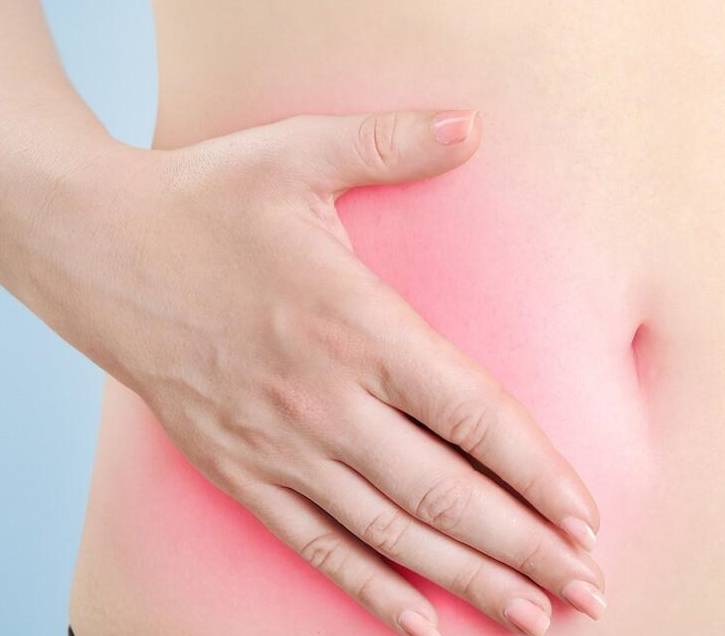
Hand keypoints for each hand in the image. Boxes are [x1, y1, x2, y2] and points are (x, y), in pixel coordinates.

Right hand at [16, 110, 603, 634]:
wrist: (94, 248)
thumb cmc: (203, 201)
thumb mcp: (299, 155)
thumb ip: (391, 144)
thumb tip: (472, 125)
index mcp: (355, 326)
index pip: (471, 416)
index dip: (537, 473)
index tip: (586, 517)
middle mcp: (324, 400)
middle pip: (445, 493)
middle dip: (525, 548)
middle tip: (587, 590)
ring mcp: (279, 446)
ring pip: (391, 533)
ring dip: (469, 581)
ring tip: (532, 618)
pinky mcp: (240, 471)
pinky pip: (315, 544)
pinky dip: (371, 589)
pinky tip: (421, 623)